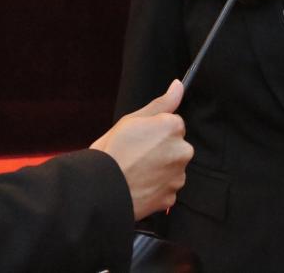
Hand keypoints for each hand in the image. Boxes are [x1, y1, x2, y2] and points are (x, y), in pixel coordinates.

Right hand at [91, 80, 192, 219]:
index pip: (173, 124)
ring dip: (160, 170)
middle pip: (176, 146)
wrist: (100, 189)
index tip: (140, 138)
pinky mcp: (171, 197)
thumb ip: (161, 103)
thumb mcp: (131, 120)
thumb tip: (178, 86)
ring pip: (172, 168)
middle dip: (161, 150)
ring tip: (136, 172)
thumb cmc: (112, 152)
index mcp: (173, 127)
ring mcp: (178, 176)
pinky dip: (156, 188)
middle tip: (136, 156)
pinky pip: (167, 188)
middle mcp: (182, 151)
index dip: (155, 131)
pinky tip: (139, 186)